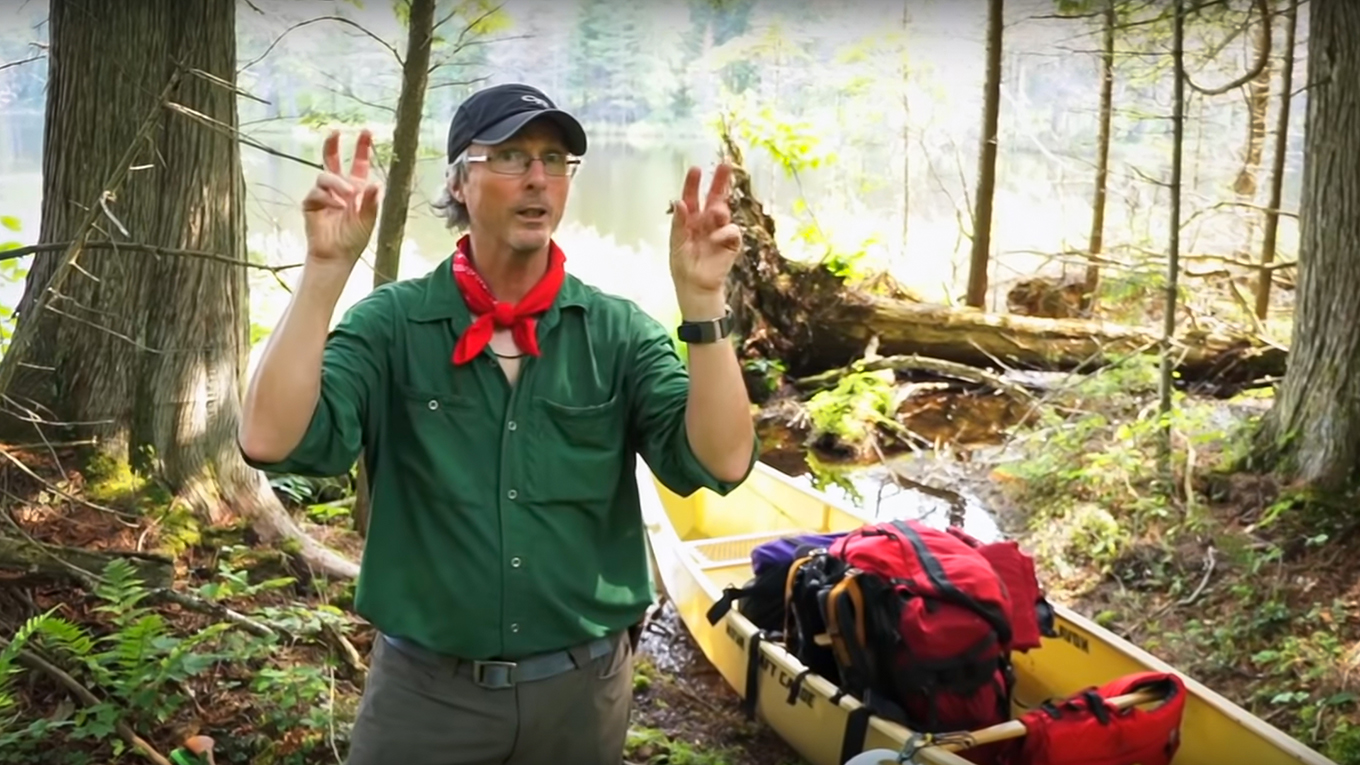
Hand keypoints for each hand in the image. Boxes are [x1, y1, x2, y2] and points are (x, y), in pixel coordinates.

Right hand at [301, 130, 381, 265]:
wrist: (336, 255)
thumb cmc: (354, 238)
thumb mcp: (368, 220)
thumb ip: (372, 202)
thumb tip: (376, 183)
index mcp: (356, 188)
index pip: (359, 164)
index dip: (362, 148)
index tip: (366, 132)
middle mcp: (338, 187)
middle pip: (332, 159)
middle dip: (333, 144)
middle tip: (335, 132)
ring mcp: (323, 194)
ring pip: (325, 176)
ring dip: (338, 183)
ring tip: (349, 197)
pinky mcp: (311, 203)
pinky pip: (316, 192)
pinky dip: (328, 199)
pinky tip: (336, 208)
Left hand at [669, 163, 741, 317]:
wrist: (695, 287)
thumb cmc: (683, 266)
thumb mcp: (676, 244)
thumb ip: (679, 223)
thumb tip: (681, 202)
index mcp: (690, 220)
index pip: (692, 197)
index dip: (693, 184)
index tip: (696, 169)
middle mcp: (706, 222)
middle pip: (715, 197)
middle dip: (720, 181)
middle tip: (725, 165)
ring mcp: (719, 231)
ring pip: (724, 211)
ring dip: (719, 210)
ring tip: (715, 214)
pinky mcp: (731, 243)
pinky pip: (732, 230)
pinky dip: (724, 232)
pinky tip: (716, 239)